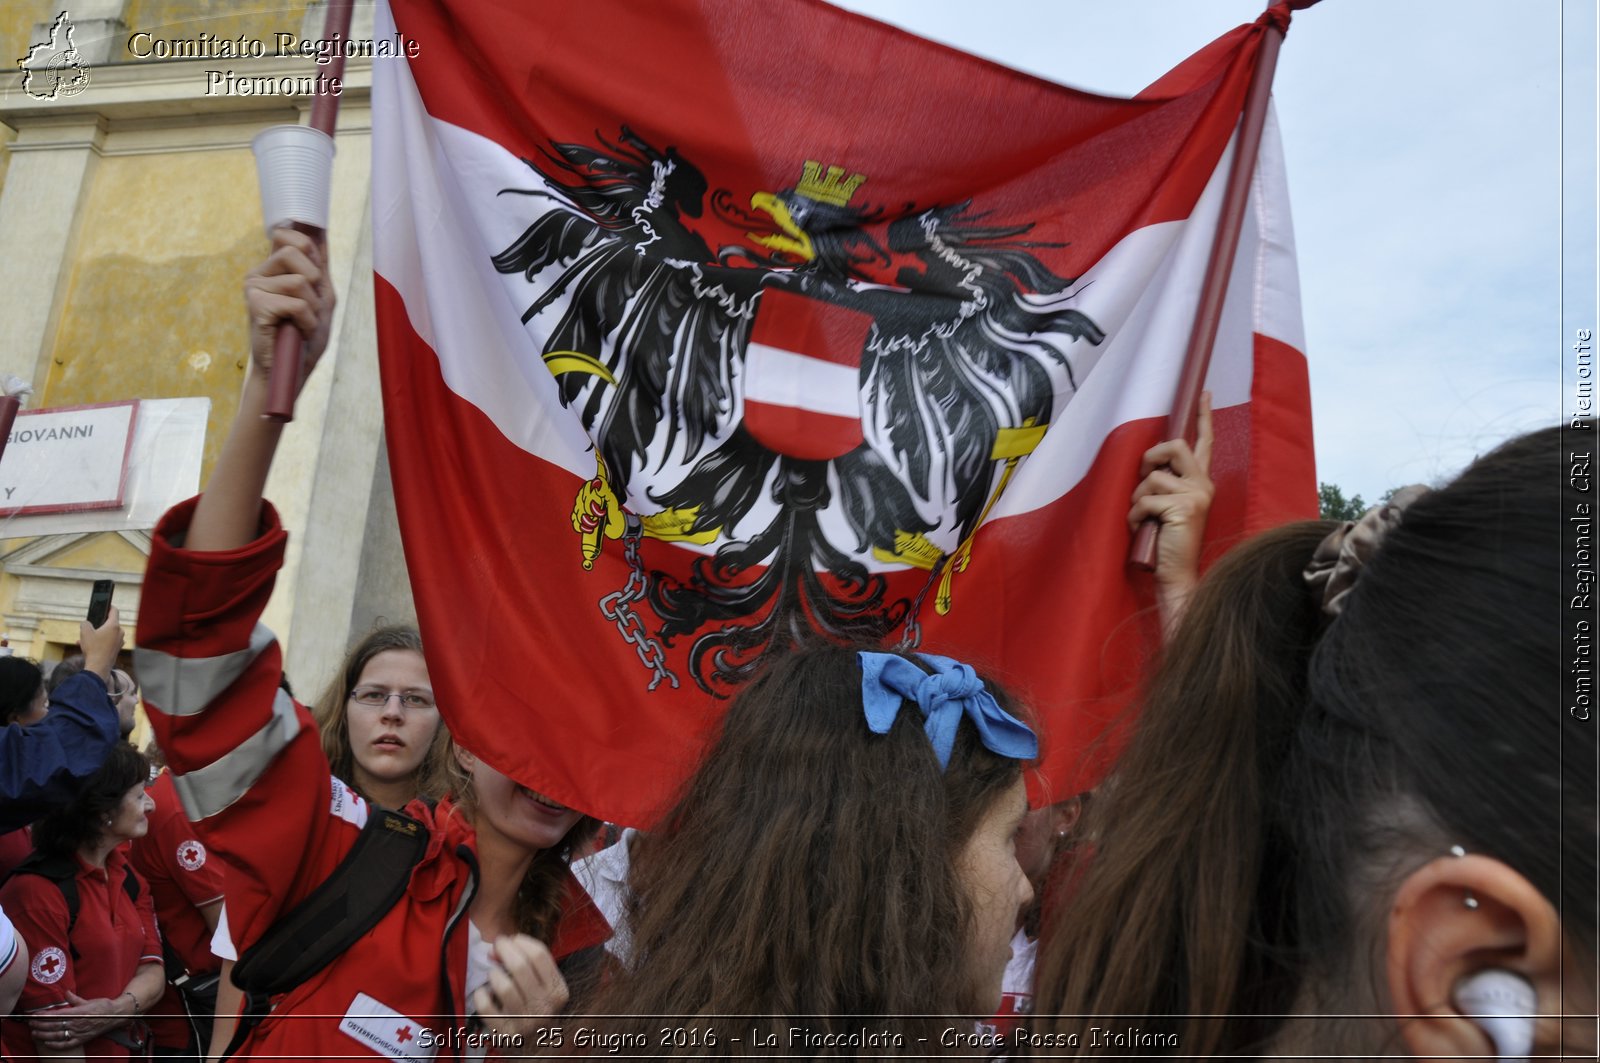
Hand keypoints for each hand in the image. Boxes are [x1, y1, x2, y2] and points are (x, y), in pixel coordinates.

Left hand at [28, 991, 130, 1048]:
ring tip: (34, 1032)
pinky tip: (47, 1042)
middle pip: (55, 1025)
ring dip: (44, 1034)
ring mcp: (79, 1032)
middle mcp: (78, 1023)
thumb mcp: (88, 1000)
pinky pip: (66, 1044)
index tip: (34, 1015)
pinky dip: (56, 1044)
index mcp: (78, 1012)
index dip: (44, 1015)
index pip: (57, 1015)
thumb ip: (74, 999)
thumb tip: (65, 992)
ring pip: (58, 1035)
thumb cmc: (102, 1006)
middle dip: (40, 1025)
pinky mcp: (82, 1039)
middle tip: (30, 1023)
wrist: (116, 1015)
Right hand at [78, 605, 122, 681]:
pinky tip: (85, 647)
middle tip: (88, 627)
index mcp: (114, 625)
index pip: (114, 611)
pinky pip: (106, 642)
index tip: (105, 604)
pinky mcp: (116, 649)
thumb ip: (85, 623)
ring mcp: (119, 641)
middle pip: (109, 624)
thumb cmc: (93, 648)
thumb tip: (86, 624)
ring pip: (106, 634)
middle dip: (97, 625)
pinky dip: (97, 643)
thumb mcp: (84, 632)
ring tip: (82, 640)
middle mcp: (120, 632)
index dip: (109, 606)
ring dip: (95, 636)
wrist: (99, 666)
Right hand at [243, 227, 335, 385]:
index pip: (287, 234)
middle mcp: (259, 273)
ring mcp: (254, 287)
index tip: (314, 274)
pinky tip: (297, 330)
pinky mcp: (256, 304)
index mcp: (272, 268)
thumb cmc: (304, 336)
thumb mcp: (321, 297)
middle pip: (297, 250)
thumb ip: (319, 266)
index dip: (308, 246)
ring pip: (300, 280)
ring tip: (302, 322)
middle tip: (309, 307)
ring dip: (313, 307)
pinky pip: (297, 303)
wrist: (290, 370)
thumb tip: (321, 231)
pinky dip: (307, 320)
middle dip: (315, 282)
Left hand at [473, 935, 568, 1039]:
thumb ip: (528, 963)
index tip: (512, 939)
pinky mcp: (504, 1034)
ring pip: (503, 986)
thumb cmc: (536, 1007)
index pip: (540, 955)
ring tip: (495, 974)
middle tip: (497, 946)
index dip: (521, 941)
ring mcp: (524, 1022)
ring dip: (495, 974)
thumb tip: (498, 946)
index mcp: (558, 992)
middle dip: (504, 950)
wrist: (534, 1048)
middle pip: (520, 966)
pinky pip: (485, 1006)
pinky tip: (484, 992)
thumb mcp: (543, 986)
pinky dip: (481, 994)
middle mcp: (545, 1008)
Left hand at [1128, 390, 1214, 628]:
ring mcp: (1197, 495)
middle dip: (1151, 456)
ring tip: (1143, 519)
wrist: (1176, 575)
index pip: (1203, 442)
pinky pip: (1144, 500)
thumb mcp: (1167, 506)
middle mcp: (1204, 484)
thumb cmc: (1166, 542)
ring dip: (1137, 499)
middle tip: (1143, 476)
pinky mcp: (1184, 508)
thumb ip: (1165, 484)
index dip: (1203, 417)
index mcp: (1202, 482)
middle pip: (1175, 446)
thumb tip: (1147, 466)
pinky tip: (1142, 530)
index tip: (1204, 393)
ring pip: (1152, 477)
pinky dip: (1134, 516)